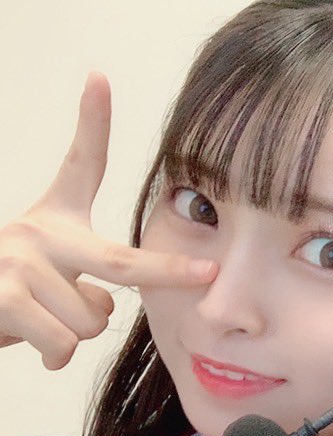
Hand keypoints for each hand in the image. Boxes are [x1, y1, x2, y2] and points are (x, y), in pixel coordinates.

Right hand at [0, 72, 216, 369]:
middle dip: (171, 271)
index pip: (79, 166)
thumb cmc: (15, 295)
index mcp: (55, 221)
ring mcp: (18, 264)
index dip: (91, 122)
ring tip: (44, 322)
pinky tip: (27, 338)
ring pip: (92, 319)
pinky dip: (55, 355)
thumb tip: (108, 308)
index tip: (100, 78)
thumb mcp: (51, 272)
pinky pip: (63, 342)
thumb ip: (88, 278)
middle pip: (122, 262)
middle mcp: (36, 233)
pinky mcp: (3, 298)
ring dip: (75, 336)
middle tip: (208, 273)